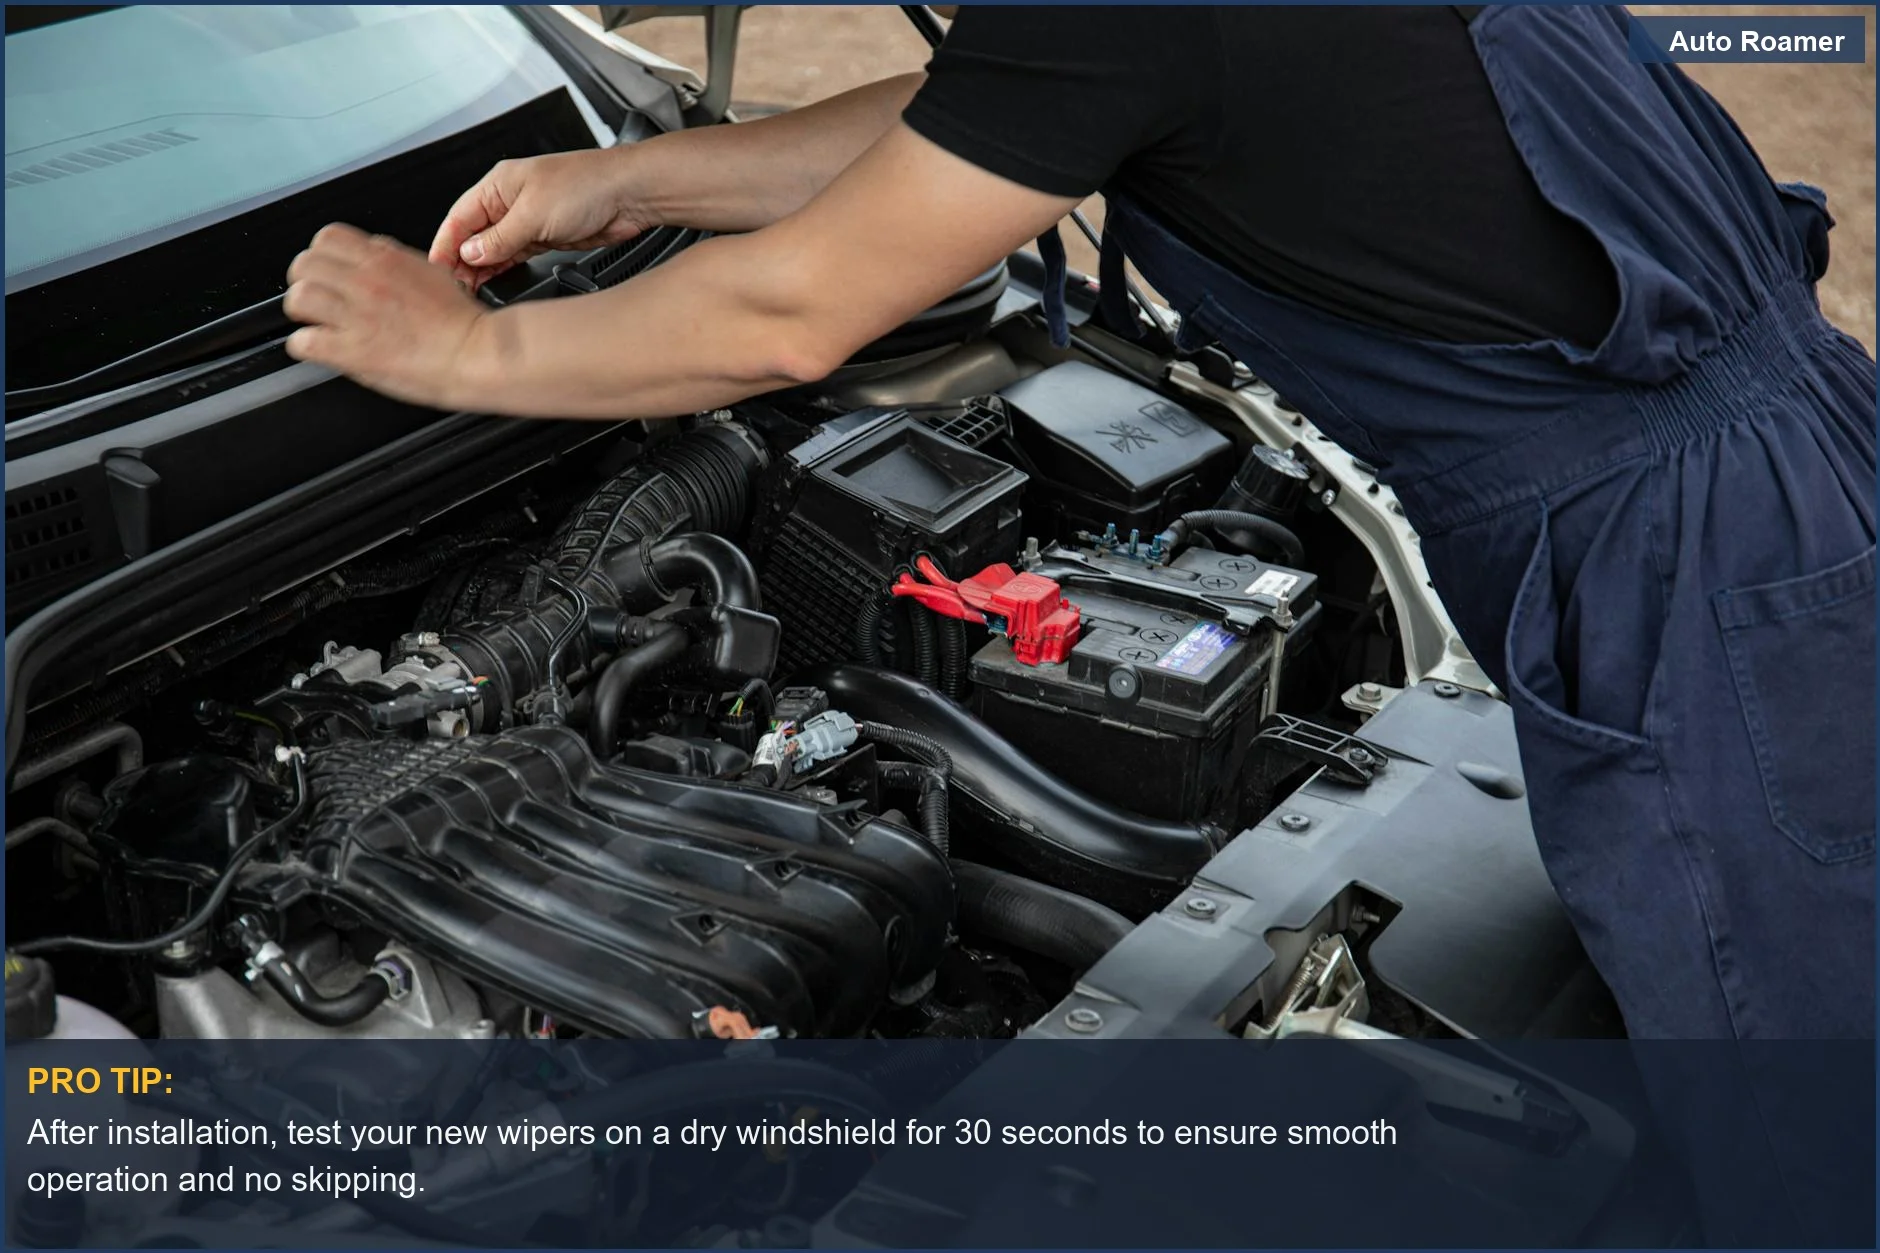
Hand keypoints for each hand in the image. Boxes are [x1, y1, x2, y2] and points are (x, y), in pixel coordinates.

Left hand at [284, 224, 494, 410]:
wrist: (478, 353)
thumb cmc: (463, 322)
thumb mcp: (432, 272)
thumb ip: (396, 260)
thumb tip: (376, 251)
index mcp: (385, 260)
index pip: (326, 238)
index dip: (321, 256)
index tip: (327, 272)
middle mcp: (366, 282)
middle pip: (304, 265)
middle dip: (306, 282)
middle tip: (317, 298)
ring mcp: (357, 316)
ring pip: (298, 298)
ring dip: (303, 313)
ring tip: (316, 323)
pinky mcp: (353, 351)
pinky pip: (303, 342)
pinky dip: (306, 346)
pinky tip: (321, 349)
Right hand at [429, 150, 654, 290]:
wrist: (628, 194)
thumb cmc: (587, 184)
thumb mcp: (533, 214)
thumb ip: (499, 238)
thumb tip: (471, 253)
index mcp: (498, 185)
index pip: (458, 217)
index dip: (445, 244)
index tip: (437, 269)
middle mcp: (509, 201)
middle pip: (473, 235)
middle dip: (460, 260)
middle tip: (453, 287)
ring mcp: (527, 219)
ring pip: (493, 248)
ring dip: (480, 268)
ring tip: (468, 289)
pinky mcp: (545, 236)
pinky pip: (515, 254)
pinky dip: (502, 268)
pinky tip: (492, 280)